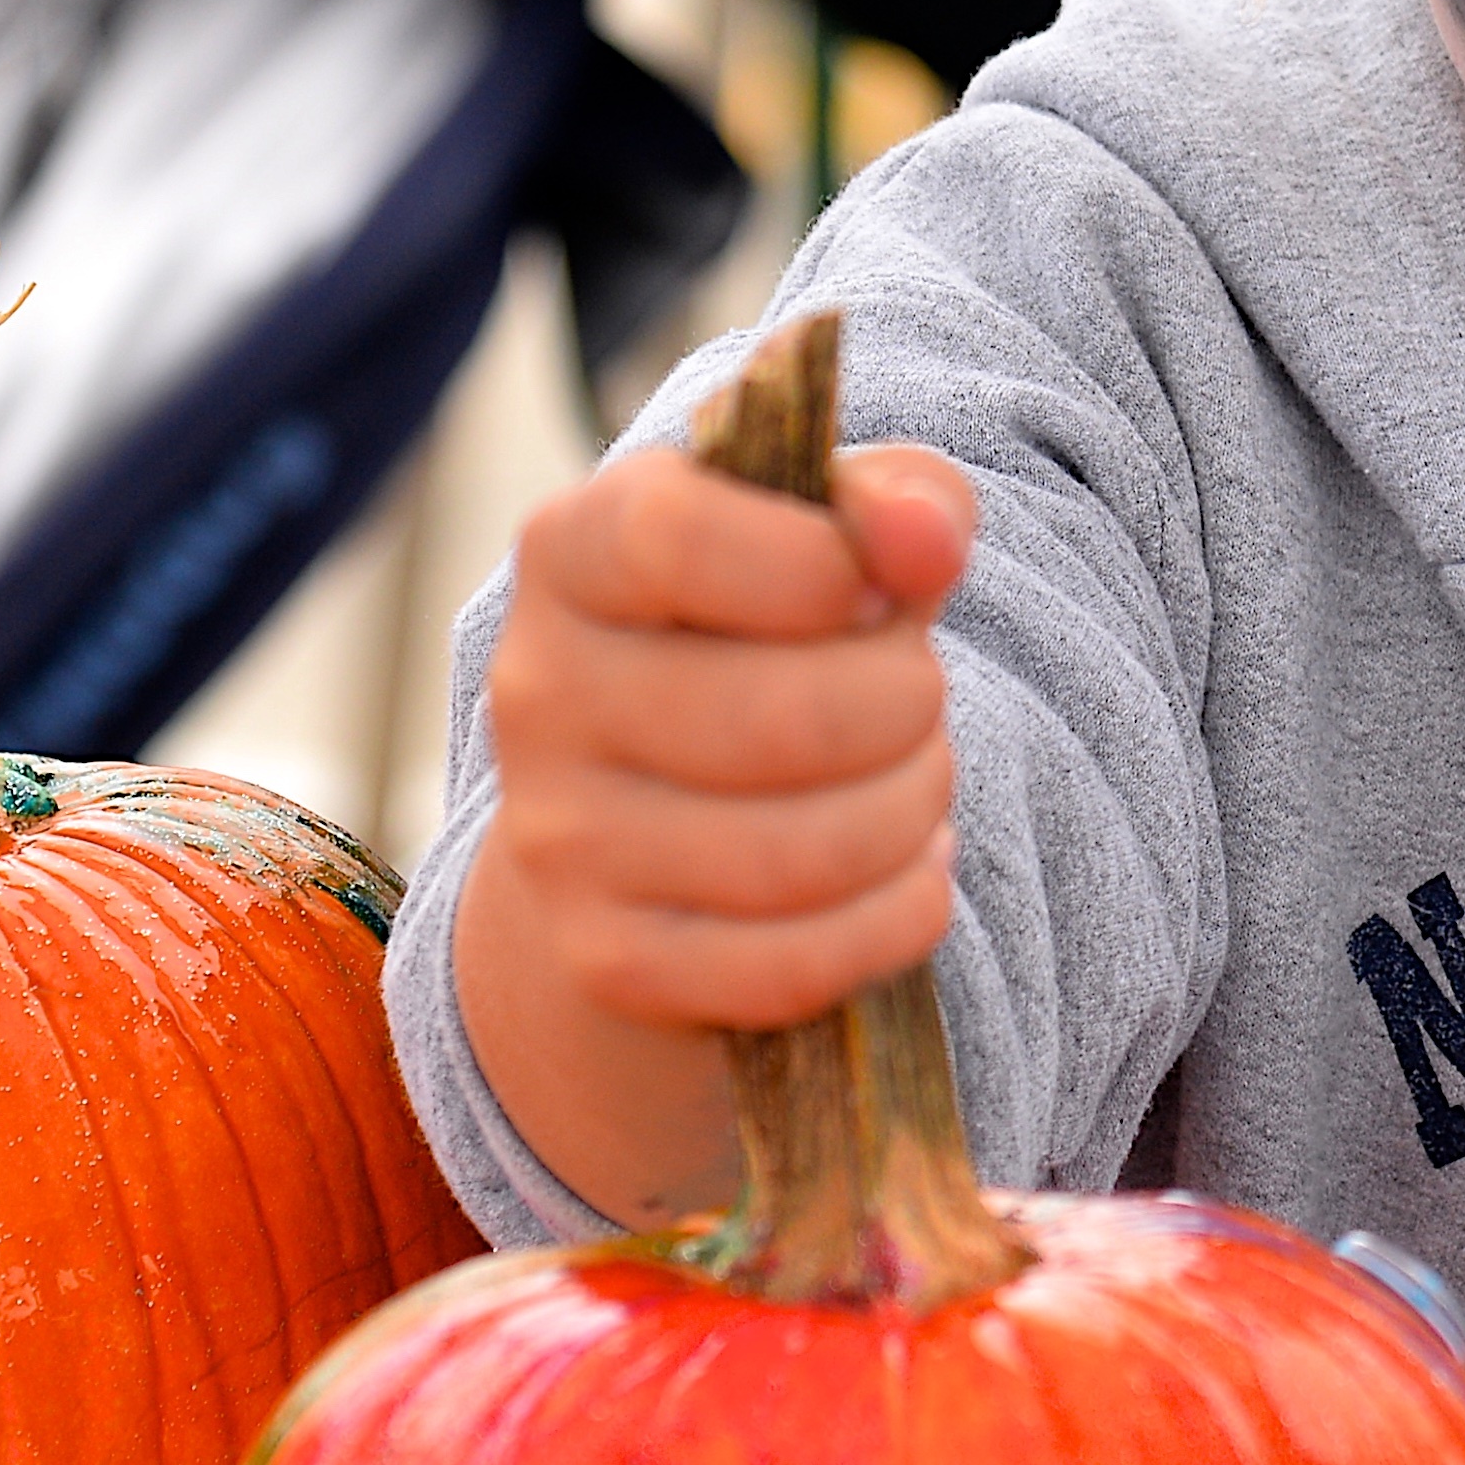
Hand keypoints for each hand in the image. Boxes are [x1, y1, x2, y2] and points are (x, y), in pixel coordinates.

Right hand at [452, 435, 978, 1219]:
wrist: (645, 819)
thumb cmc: (762, 640)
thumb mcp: (824, 539)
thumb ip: (895, 502)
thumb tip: (925, 538)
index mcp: (575, 553)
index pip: (675, 538)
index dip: (817, 564)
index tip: (874, 590)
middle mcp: (539, 694)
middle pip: (786, 716)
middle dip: (909, 706)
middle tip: (917, 699)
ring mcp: (564, 842)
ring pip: (807, 852)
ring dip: (913, 811)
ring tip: (912, 782)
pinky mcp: (613, 960)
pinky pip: (799, 963)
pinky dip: (897, 917)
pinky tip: (907, 874)